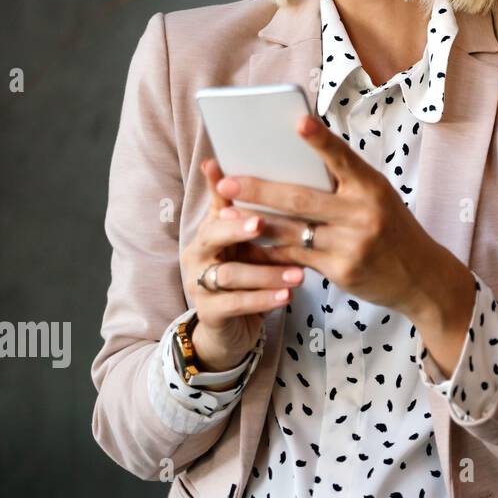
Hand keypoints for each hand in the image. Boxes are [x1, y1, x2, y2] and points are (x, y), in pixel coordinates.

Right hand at [181, 158, 303, 371]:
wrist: (230, 327)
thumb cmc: (247, 276)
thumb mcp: (251, 245)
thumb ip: (260, 215)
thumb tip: (278, 178)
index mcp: (210, 231)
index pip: (216, 205)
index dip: (220, 188)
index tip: (225, 169)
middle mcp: (198, 253)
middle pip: (212, 235)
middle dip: (237, 229)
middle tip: (262, 223)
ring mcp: (198, 283)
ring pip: (229, 273)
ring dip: (265, 272)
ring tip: (299, 274)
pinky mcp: (209, 312)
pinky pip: (235, 304)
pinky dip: (263, 299)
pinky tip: (287, 296)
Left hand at [214, 114, 468, 324]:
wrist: (422, 277)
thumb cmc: (392, 229)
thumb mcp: (378, 199)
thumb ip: (343, 185)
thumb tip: (291, 167)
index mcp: (373, 186)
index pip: (342, 157)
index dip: (320, 139)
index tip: (297, 120)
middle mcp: (364, 212)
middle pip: (302, 198)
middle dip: (260, 189)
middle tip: (226, 181)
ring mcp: (352, 244)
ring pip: (292, 230)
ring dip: (254, 222)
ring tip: (224, 215)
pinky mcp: (342, 270)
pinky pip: (296, 257)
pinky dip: (270, 250)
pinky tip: (248, 243)